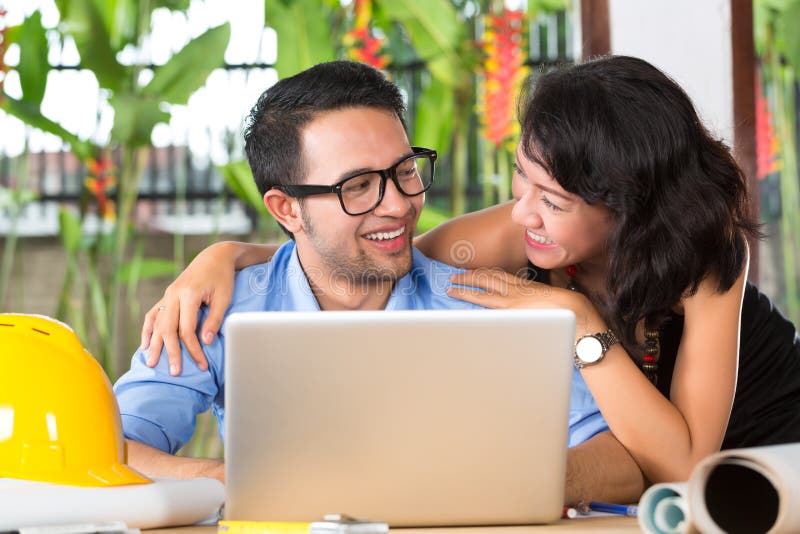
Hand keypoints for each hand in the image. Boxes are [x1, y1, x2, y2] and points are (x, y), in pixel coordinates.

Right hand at [140, 244, 236, 375]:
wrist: (214, 256)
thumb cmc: (222, 277)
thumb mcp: (224, 298)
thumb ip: (213, 319)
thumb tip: (205, 342)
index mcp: (188, 294)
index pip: (186, 329)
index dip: (193, 349)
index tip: (200, 364)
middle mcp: (173, 294)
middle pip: (168, 329)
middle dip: (171, 352)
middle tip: (174, 372)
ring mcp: (167, 295)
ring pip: (157, 323)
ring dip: (154, 344)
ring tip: (152, 363)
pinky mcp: (167, 296)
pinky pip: (153, 315)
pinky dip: (148, 330)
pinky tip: (145, 344)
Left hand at [447, 268, 573, 309]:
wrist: (577, 314)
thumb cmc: (567, 311)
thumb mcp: (545, 303)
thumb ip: (531, 304)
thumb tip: (526, 309)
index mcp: (525, 286)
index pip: (499, 276)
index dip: (483, 274)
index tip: (471, 273)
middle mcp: (517, 291)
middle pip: (487, 280)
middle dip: (469, 278)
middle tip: (453, 276)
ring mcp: (513, 301)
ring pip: (483, 291)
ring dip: (466, 289)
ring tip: (451, 287)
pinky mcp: (512, 311)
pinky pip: (487, 305)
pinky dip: (474, 302)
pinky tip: (464, 303)